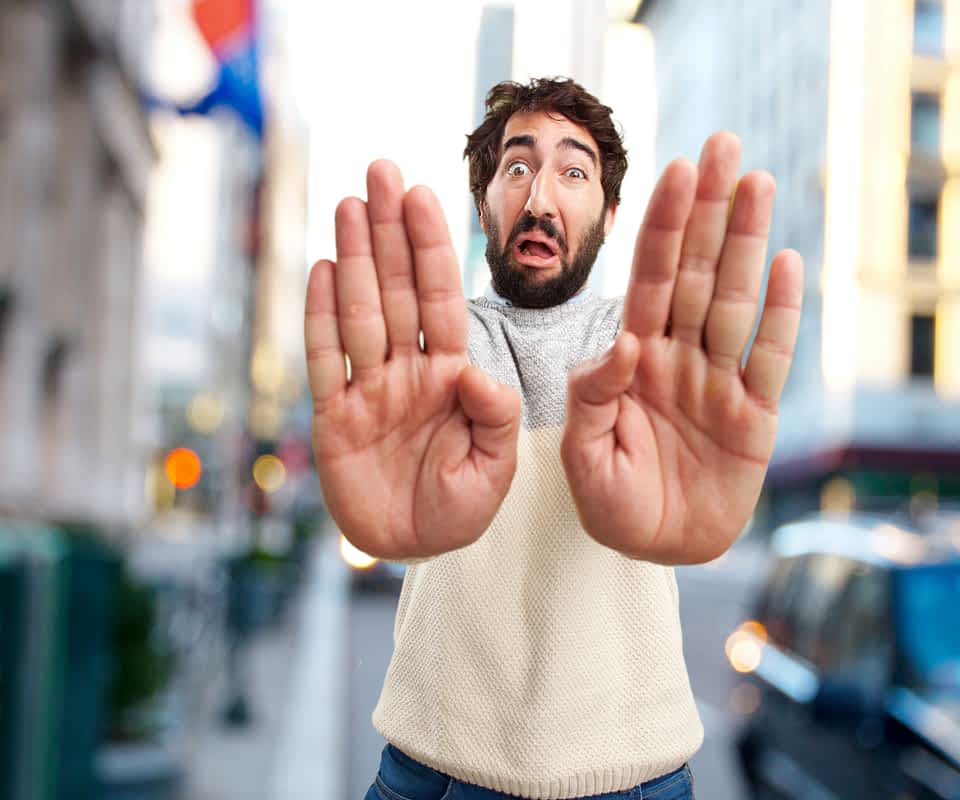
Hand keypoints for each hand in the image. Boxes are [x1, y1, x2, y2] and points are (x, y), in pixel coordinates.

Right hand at [305, 161, 520, 559]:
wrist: (411, 547)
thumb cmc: (459, 509)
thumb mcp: (493, 471)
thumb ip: (494, 419)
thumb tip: (476, 371)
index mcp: (451, 377)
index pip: (441, 301)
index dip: (430, 249)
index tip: (421, 197)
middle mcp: (408, 371)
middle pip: (396, 290)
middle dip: (390, 232)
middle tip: (380, 170)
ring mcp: (369, 390)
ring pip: (359, 313)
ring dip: (354, 259)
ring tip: (349, 204)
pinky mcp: (334, 417)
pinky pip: (326, 360)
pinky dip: (321, 317)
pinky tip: (322, 268)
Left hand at [560, 133, 802, 563]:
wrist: (652, 546)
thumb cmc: (610, 499)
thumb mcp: (582, 454)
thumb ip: (591, 398)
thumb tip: (622, 345)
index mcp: (633, 360)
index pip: (649, 281)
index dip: (662, 228)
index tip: (674, 173)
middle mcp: (678, 358)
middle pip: (697, 273)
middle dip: (709, 211)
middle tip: (723, 144)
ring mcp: (718, 383)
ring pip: (735, 302)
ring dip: (746, 244)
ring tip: (757, 183)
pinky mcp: (753, 418)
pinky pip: (767, 360)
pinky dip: (779, 316)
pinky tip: (786, 264)